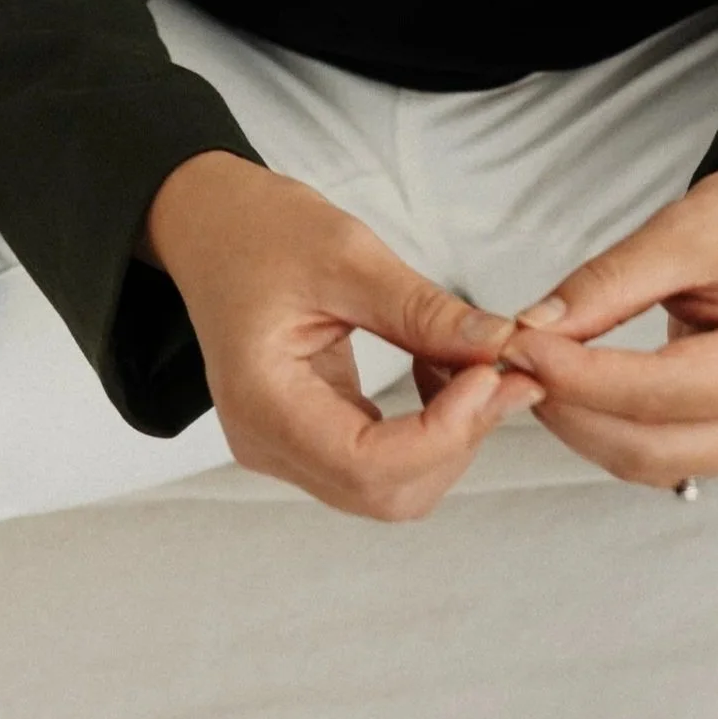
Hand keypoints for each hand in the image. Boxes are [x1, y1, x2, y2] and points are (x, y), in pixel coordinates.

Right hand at [142, 153, 543, 521]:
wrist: (211, 226)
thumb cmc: (261, 230)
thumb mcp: (346, 254)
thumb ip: (421, 310)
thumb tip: (499, 344)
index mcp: (262, 403)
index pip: (368, 464)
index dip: (444, 432)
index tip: (493, 373)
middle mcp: (268, 444)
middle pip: (386, 492)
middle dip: (458, 440)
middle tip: (506, 371)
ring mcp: (286, 448)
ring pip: (391, 488)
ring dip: (450, 438)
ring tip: (478, 365)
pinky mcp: (309, 437)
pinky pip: (381, 462)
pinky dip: (428, 430)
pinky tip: (443, 372)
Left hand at [491, 130, 717, 488]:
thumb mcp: (682, 231)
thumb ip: (607, 284)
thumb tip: (535, 327)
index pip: (657, 391)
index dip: (578, 375)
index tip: (519, 345)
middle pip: (647, 447)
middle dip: (569, 409)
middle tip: (513, 361)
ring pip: (644, 461)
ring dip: (580, 425)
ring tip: (533, 371)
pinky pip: (654, 453)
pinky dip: (603, 426)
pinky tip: (569, 388)